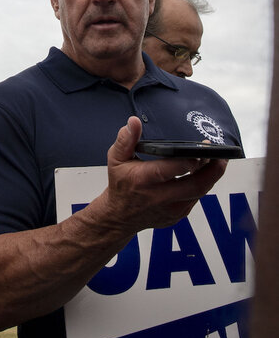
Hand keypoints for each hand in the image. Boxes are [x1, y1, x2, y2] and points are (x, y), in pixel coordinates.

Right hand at [101, 116, 227, 231]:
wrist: (120, 215)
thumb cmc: (120, 184)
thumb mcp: (116, 159)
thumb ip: (126, 139)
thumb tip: (134, 121)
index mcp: (143, 179)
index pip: (174, 168)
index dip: (192, 158)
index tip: (203, 146)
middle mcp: (159, 196)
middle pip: (197, 184)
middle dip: (213, 168)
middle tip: (222, 155)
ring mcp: (171, 209)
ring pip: (200, 192)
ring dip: (211, 176)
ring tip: (218, 161)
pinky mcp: (178, 215)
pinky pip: (196, 198)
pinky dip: (202, 185)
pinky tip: (203, 174)